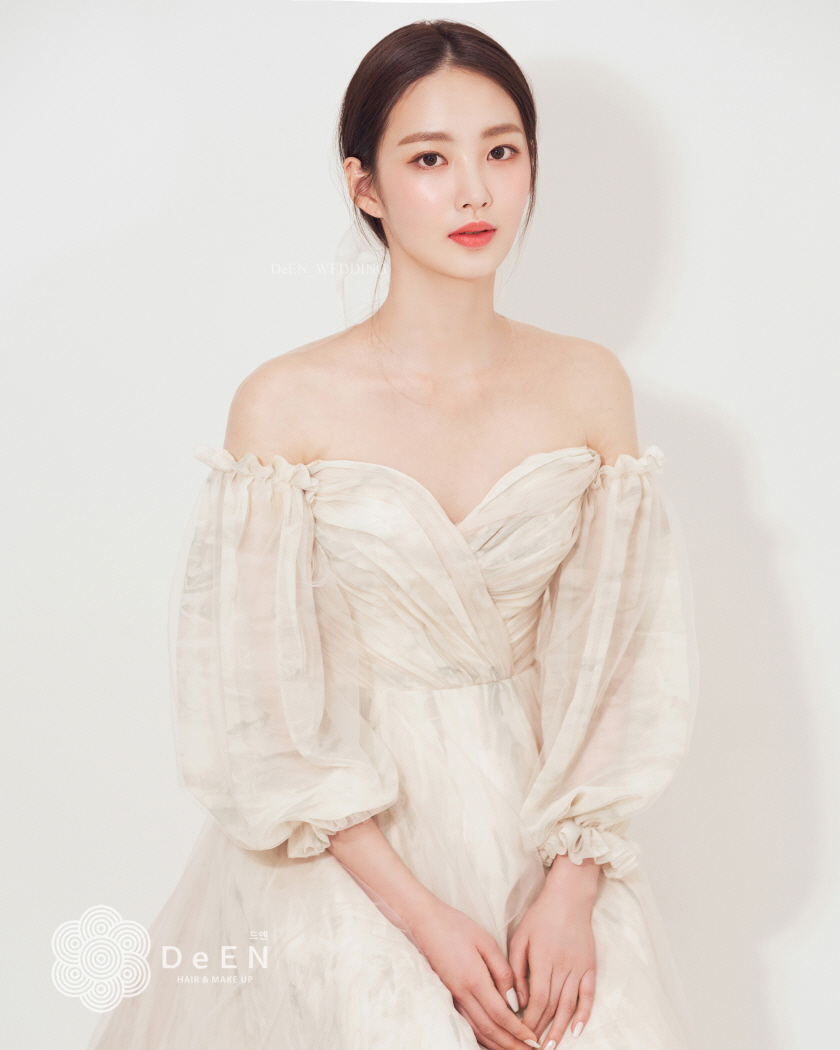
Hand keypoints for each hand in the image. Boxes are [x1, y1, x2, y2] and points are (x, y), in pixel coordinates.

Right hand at [409, 899, 540, 1049]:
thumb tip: (514, 1000)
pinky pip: (467, 1024)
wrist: (426, 922)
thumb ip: (503, 971)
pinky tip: (492, 1040)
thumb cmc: (457, 927)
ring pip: (477, 1031)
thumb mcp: (486, 942)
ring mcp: (454, 997)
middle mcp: (463, 994)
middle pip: (489, 1030)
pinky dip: (482, 1037)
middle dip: (510, 1044)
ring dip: (497, 1044)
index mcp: (474, 979)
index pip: (500, 1015)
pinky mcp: (449, 995)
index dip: (518, 1030)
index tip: (533, 1039)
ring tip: (514, 1049)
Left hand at [508, 857, 598, 1047]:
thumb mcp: (520, 937)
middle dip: (542, 1029)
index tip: (521, 1033)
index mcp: (543, 959)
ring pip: (569, 1005)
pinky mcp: (590, 966)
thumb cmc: (540, 916)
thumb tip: (517, 999)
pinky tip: (576, 1030)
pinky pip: (589, 994)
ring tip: (551, 1046)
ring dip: (560, 1028)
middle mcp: (562, 966)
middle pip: (552, 1006)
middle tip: (533, 1047)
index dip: (530, 1020)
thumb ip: (516, 968)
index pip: (537, 999)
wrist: (569, 897)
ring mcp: (578, 967)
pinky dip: (583, 1013)